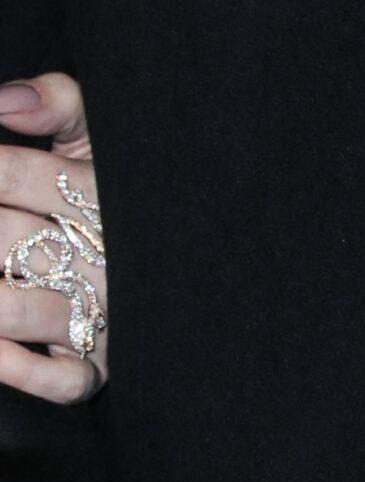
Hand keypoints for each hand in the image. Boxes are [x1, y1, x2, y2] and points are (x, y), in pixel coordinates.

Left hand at [0, 72, 106, 401]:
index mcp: (98, 190)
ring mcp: (105, 312)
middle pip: (5, 238)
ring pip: (23, 311)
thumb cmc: (134, 188)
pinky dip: (20, 371)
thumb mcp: (103, 136)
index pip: (14, 174)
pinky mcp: (106, 363)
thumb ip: (57, 102)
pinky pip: (61, 380)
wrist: (224, 258)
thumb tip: (3, 101)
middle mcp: (102, 251)